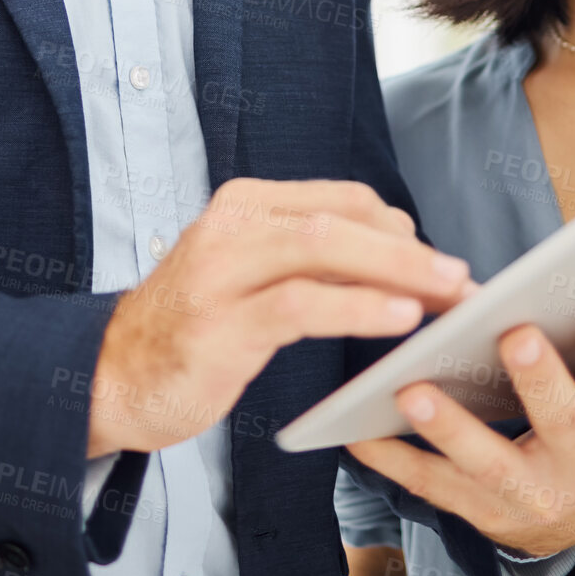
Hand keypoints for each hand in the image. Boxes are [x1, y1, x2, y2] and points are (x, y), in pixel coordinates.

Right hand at [87, 178, 470, 456]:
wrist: (110, 376)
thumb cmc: (199, 326)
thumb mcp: (256, 274)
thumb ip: (316, 260)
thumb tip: (409, 261)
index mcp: (249, 201)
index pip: (344, 199)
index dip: (402, 229)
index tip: (445, 263)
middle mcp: (235, 221)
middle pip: (343, 218)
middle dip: (413, 250)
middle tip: (464, 280)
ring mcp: (223, 269)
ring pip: (326, 248)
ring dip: (399, 271)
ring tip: (448, 295)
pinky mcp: (221, 321)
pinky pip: (303, 303)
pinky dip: (359, 305)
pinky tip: (399, 317)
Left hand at [346, 282, 574, 556]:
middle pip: (561, 419)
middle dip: (540, 379)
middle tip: (515, 334)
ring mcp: (528, 492)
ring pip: (488, 460)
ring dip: (452, 427)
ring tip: (416, 388)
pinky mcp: (478, 509)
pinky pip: (432, 487)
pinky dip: (395, 462)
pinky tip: (362, 432)